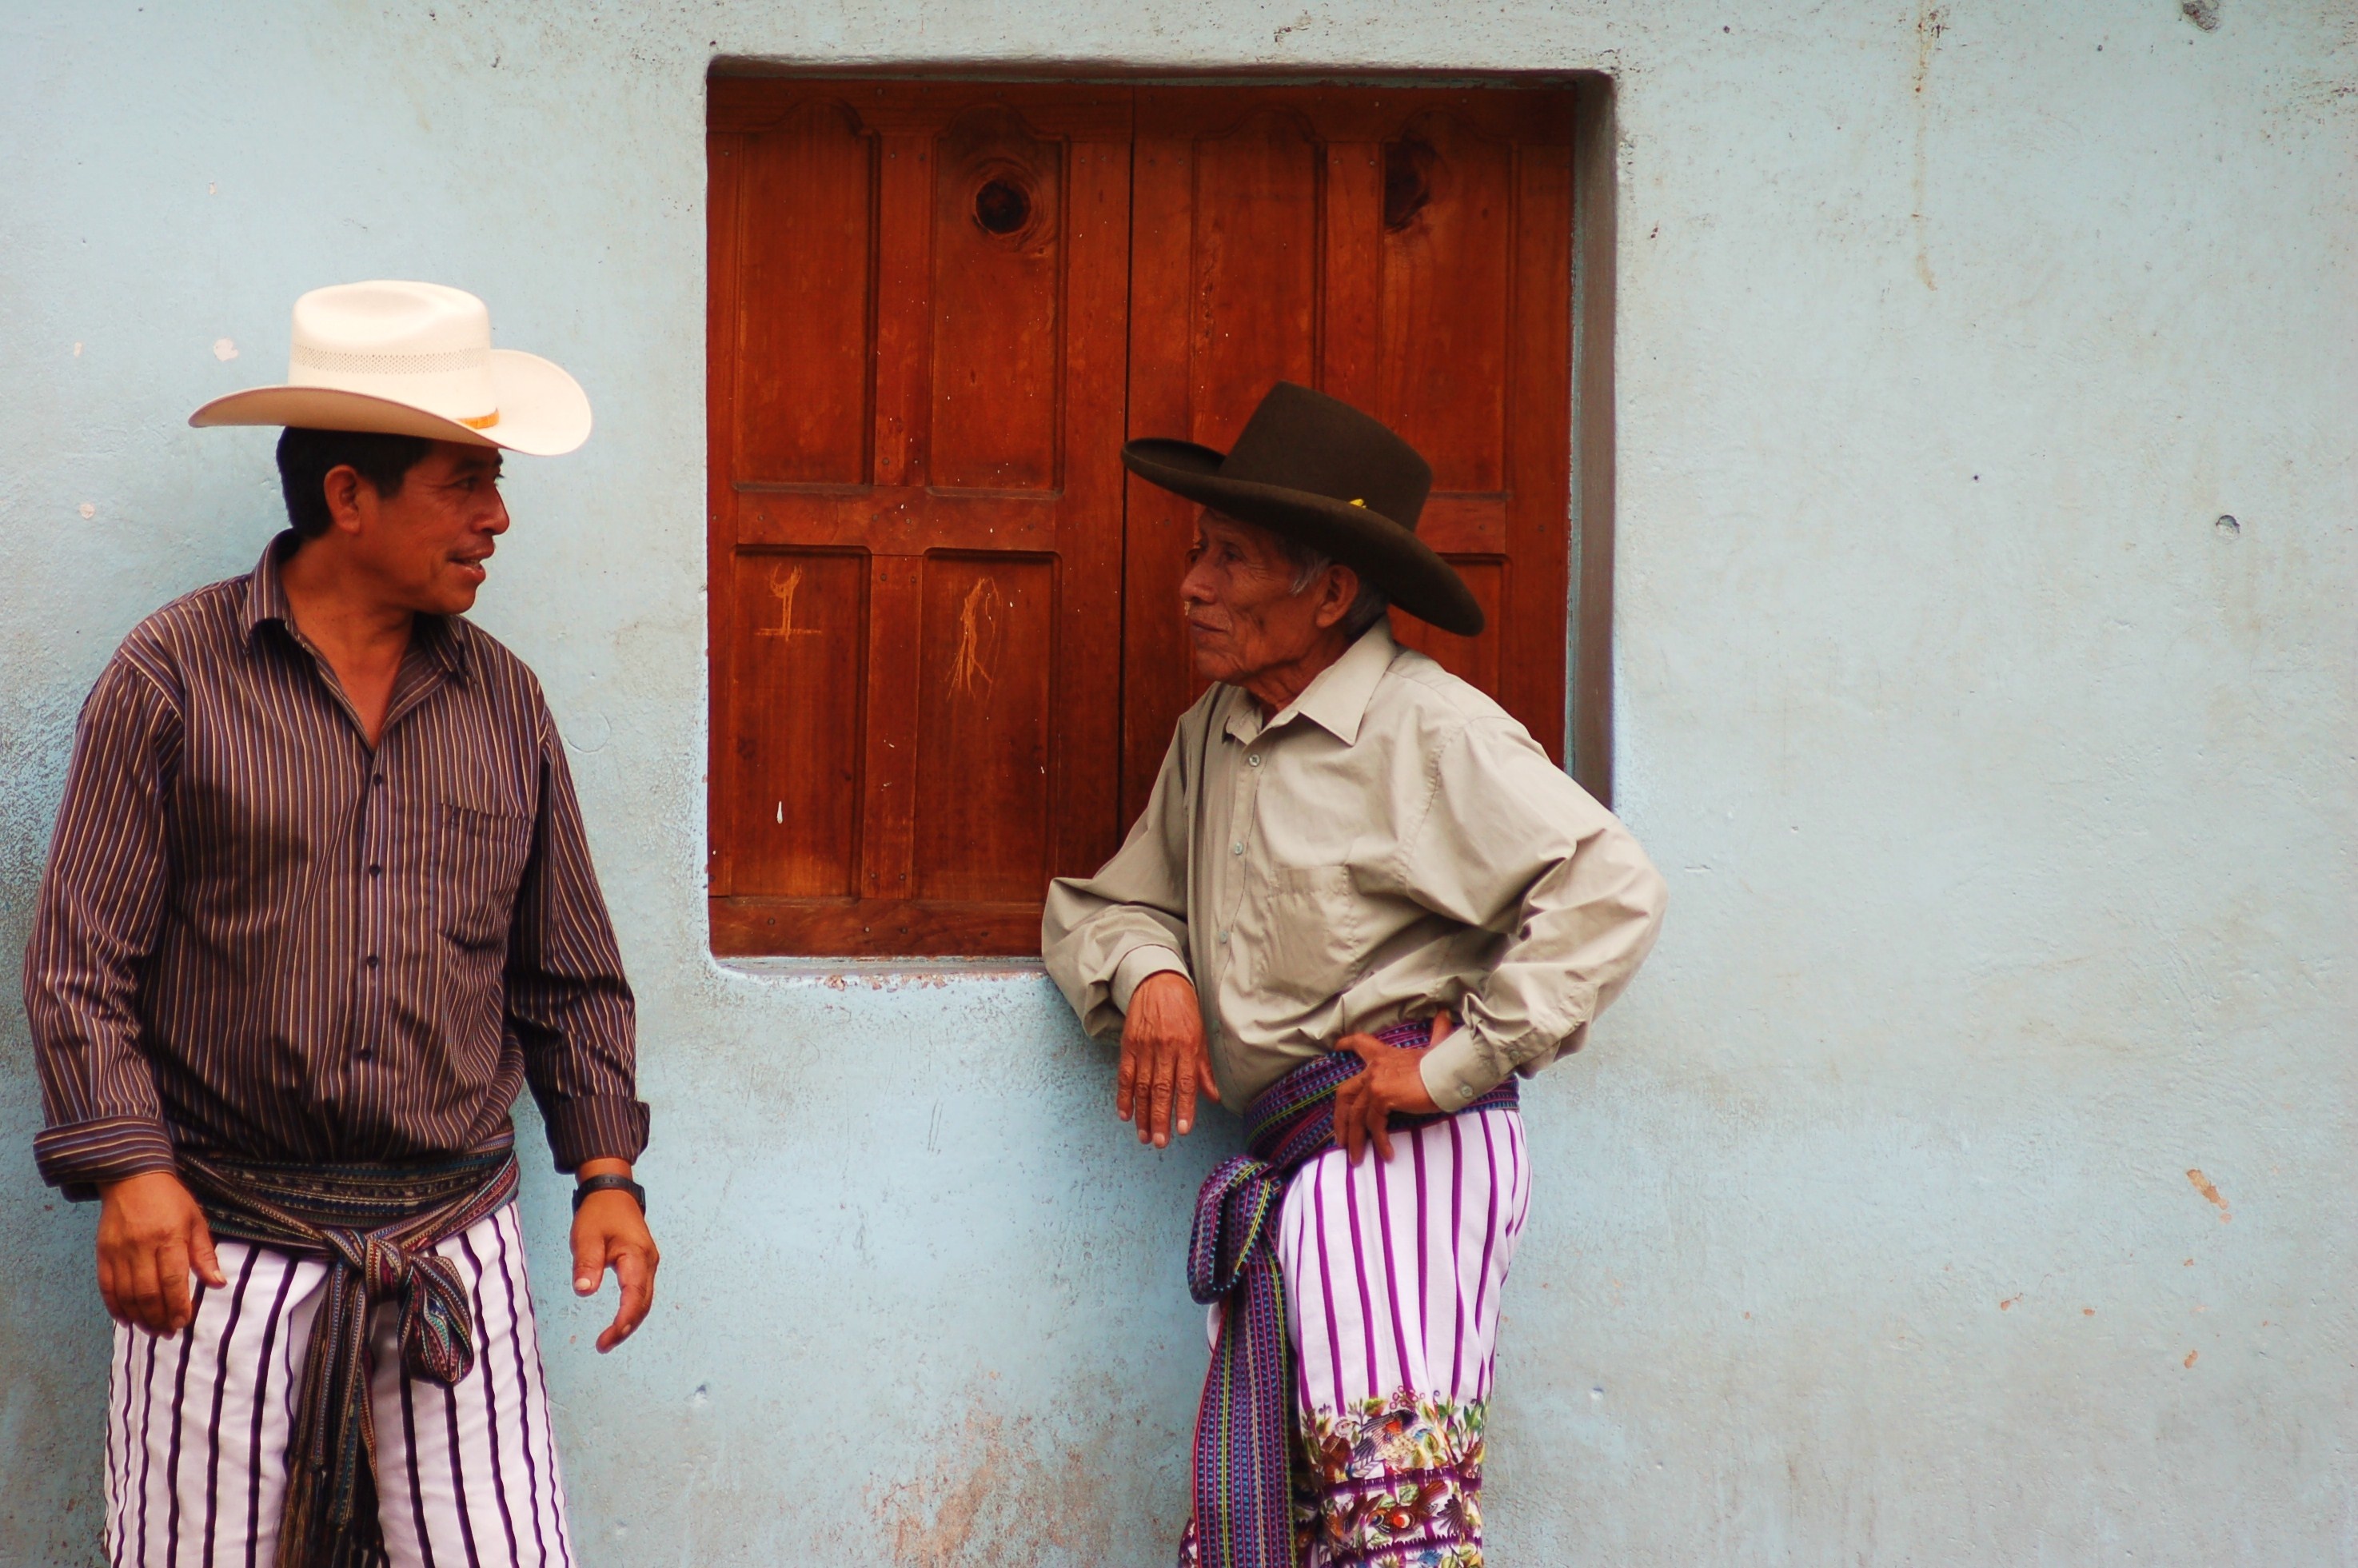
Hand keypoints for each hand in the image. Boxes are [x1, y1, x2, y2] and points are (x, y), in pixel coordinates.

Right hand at [96, 1170, 225, 1335]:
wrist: (132, 1177)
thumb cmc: (170, 1200)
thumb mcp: (196, 1221)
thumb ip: (204, 1254)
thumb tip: (218, 1283)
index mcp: (170, 1238)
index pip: (174, 1280)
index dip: (178, 1306)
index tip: (183, 1322)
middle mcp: (142, 1247)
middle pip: (148, 1293)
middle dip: (159, 1318)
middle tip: (167, 1333)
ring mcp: (119, 1251)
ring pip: (126, 1295)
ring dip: (139, 1317)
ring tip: (151, 1330)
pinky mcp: (102, 1253)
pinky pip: (106, 1287)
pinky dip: (115, 1307)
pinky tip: (127, 1319)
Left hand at [570, 1160, 658, 1353]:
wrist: (613, 1193)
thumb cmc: (599, 1214)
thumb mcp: (587, 1236)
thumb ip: (587, 1263)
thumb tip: (584, 1291)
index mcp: (637, 1255)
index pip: (634, 1295)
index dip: (623, 1320)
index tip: (607, 1338)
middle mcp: (648, 1262)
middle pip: (643, 1303)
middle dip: (626, 1327)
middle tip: (603, 1345)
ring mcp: (648, 1263)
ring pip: (645, 1300)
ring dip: (630, 1321)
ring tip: (609, 1339)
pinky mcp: (643, 1264)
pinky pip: (642, 1292)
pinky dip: (632, 1309)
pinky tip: (619, 1320)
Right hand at [1117, 970, 1219, 1148]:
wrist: (1157, 981)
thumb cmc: (1184, 1010)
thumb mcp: (1201, 1034)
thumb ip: (1204, 1067)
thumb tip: (1214, 1097)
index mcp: (1187, 1046)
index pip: (1186, 1082)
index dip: (1185, 1108)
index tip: (1183, 1130)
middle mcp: (1165, 1048)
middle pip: (1162, 1089)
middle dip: (1160, 1118)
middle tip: (1159, 1142)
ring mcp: (1144, 1047)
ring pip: (1142, 1086)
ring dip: (1142, 1114)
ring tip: (1144, 1136)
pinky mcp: (1128, 1045)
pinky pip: (1125, 1075)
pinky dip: (1124, 1096)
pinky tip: (1125, 1114)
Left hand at [1332, 1013, 1451, 1165]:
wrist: (1451, 1072)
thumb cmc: (1446, 1063)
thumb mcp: (1437, 1049)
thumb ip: (1437, 1035)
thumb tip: (1445, 1015)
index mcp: (1385, 1055)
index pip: (1361, 1044)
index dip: (1347, 1044)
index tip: (1337, 1046)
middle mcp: (1375, 1067)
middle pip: (1345, 1092)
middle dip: (1340, 1118)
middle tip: (1340, 1138)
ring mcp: (1375, 1081)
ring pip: (1356, 1114)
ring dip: (1355, 1138)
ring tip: (1356, 1158)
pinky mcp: (1382, 1096)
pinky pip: (1374, 1125)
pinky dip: (1379, 1141)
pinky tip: (1387, 1154)